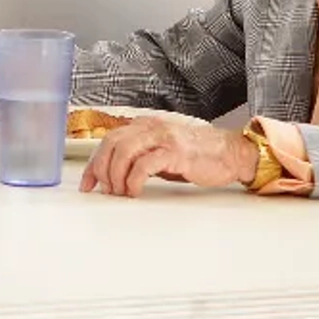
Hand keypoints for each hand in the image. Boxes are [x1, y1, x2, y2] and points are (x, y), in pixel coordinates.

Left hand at [80, 119, 257, 197]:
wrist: (231, 153)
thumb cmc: (197, 155)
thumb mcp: (161, 153)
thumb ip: (139, 158)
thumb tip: (114, 177)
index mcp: (144, 126)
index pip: (108, 141)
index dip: (93, 164)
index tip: (88, 184)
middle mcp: (151, 127)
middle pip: (111, 145)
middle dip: (102, 171)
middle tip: (106, 191)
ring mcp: (163, 138)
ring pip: (124, 152)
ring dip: (116, 176)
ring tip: (121, 192)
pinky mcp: (175, 152)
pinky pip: (144, 165)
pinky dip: (134, 180)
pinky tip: (135, 191)